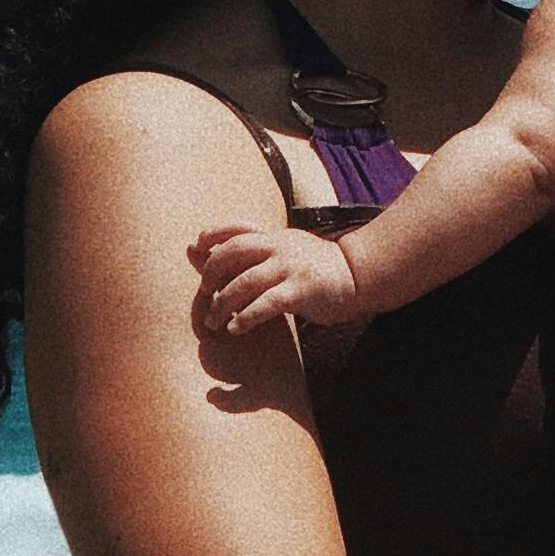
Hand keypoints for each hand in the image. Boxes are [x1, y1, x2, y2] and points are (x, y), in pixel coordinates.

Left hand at [190, 221, 359, 338]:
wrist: (358, 274)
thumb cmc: (315, 267)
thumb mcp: (284, 252)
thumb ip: (251, 253)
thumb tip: (204, 249)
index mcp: (274, 237)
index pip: (237, 227)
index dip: (212, 235)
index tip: (196, 247)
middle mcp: (279, 247)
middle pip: (233, 251)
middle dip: (211, 272)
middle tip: (205, 293)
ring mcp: (290, 267)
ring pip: (245, 281)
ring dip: (222, 304)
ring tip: (214, 322)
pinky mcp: (301, 289)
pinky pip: (266, 303)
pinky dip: (247, 317)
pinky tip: (237, 328)